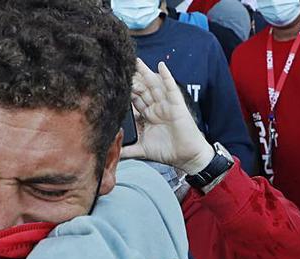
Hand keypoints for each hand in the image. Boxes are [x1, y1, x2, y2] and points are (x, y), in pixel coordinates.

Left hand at [122, 59, 214, 174]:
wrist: (187, 157)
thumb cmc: (168, 151)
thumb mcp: (142, 150)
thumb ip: (127, 150)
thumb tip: (112, 154)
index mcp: (147, 115)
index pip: (134, 99)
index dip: (125, 90)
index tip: (114, 80)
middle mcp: (156, 107)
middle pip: (143, 89)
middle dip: (133, 77)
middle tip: (122, 64)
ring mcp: (166, 105)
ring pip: (154, 85)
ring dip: (146, 72)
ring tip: (137, 60)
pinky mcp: (177, 105)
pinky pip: (171, 88)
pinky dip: (166, 77)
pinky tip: (161, 66)